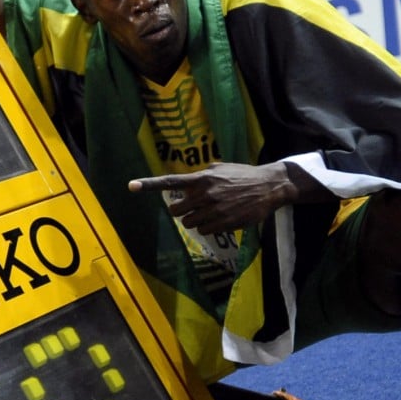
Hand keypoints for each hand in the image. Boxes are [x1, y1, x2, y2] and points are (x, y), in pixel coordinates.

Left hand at [128, 162, 295, 234]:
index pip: (170, 182)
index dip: (149, 185)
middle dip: (181, 211)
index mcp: (202, 178)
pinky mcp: (224, 223)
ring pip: (189, 223)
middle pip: (176, 211)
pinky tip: (220, 219)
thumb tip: (189, 183)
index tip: (131, 186)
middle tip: (192, 208)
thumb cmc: (244, 175)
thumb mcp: (222, 168)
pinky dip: (208, 228)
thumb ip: (203, 175)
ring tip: (210, 212)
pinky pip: (205, 231)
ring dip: (195, 221)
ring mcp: (214, 210)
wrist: (269, 187)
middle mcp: (204, 194)